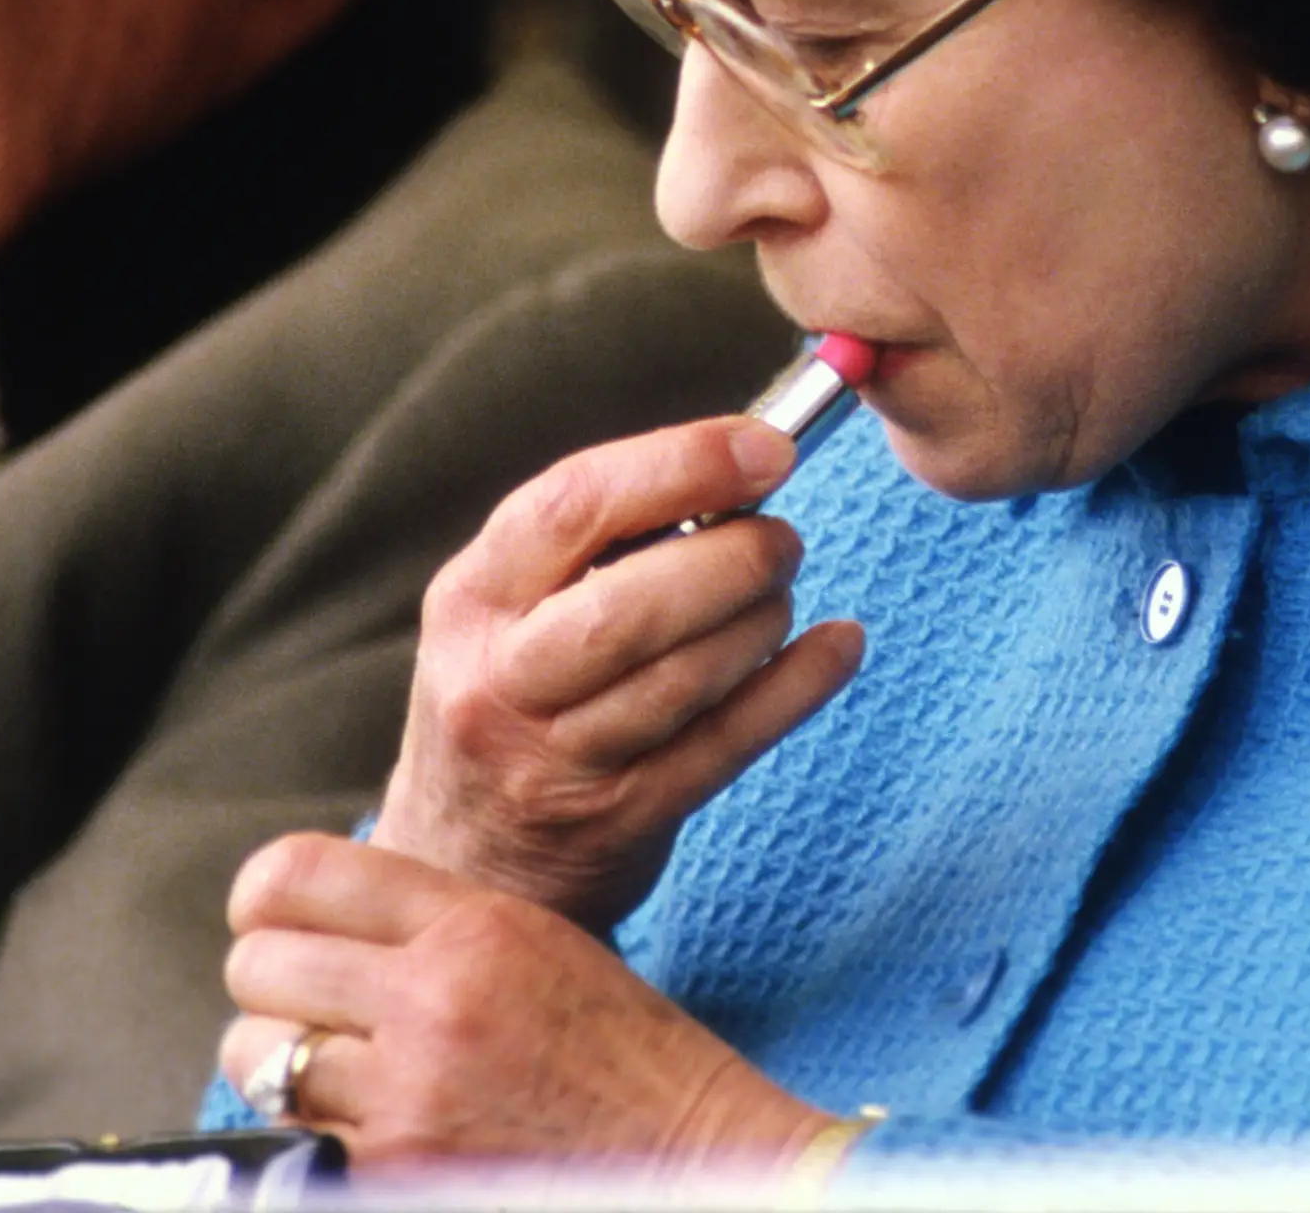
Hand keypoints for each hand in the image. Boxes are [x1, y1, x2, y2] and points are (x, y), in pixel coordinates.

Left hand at [217, 833, 840, 1170]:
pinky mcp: (394, 1175)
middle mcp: (434, 1001)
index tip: (273, 924)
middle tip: (310, 1010)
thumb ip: (430, 919)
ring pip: (256, 1058)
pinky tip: (363, 1129)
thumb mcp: (539, 943)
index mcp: (475, 924)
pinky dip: (310, 1135)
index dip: (263, 900)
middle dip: (271, 989)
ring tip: (334, 1075)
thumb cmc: (623, 1056)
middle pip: (257, 966)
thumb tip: (306, 917)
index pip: (294, 874)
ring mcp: (408, 1099)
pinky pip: (292, 1138)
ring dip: (280, 1067)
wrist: (691, 1158)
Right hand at [372, 415, 863, 928]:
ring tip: (780, 595)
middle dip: (731, 559)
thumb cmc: (514, 695)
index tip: (766, 449)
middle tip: (783, 540)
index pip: (573, 506)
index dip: (682, 465)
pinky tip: (839, 646)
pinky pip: (728, 743)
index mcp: (473, 597)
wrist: (470, 860)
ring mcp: (557, 761)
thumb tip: (740, 466)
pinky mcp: (622, 819)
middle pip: (628, 608)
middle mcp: (500, 680)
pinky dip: (797, 686)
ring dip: (760, 622)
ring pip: (682, 679)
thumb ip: (598, 541)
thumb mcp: (509, 608)